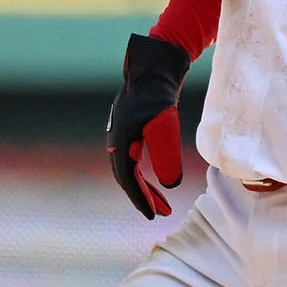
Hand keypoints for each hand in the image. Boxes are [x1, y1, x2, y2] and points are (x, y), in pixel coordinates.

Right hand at [106, 33, 190, 218]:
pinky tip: (155, 180)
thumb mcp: (166, 128)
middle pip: (126, 178)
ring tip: (162, 203)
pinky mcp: (129, 131)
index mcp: (120, 142)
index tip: (154, 215)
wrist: (153, 70)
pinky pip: (132, 160)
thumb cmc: (159, 97)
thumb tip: (170, 185)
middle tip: (161, 213)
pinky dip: (143, 174)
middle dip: (143, 197)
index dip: (141, 199)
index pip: (128, 179)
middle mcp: (116, 141)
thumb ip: (167, 156)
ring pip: (128, 170)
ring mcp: (120, 136)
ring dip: (144, 187)